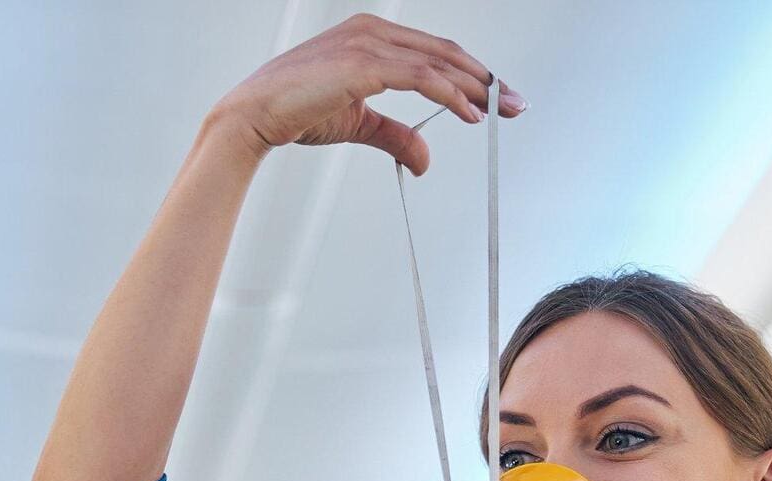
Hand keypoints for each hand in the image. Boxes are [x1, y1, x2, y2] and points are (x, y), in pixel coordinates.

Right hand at [210, 13, 524, 177]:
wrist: (254, 115)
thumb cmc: (295, 111)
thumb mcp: (358, 123)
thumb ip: (395, 135)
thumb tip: (426, 159)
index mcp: (370, 36)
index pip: (434, 52)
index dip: (471, 74)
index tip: (498, 98)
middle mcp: (372, 31)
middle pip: (445, 52)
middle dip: (486, 79)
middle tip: (517, 104)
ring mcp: (368, 43)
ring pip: (439, 62)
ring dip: (477, 87)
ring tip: (503, 110)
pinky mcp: (364, 62)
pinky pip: (422, 77)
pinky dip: (452, 94)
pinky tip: (471, 113)